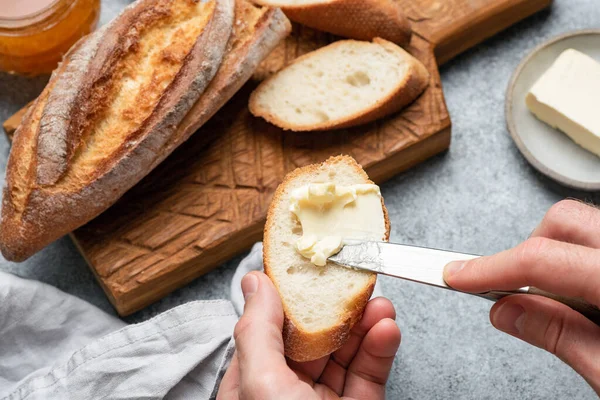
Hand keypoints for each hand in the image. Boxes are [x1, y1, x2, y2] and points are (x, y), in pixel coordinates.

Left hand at [217, 271, 400, 399]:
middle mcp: (286, 390)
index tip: (314, 268)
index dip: (293, 296)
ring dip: (365, 326)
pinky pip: (369, 376)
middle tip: (358, 281)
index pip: (272, 326)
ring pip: (346, 353)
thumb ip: (257, 331)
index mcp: (253, 381)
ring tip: (381, 304)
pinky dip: (380, 351)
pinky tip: (387, 330)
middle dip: (338, 309)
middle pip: (314, 336)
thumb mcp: (261, 386)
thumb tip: (255, 280)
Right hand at [443, 199, 599, 393]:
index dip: (489, 268)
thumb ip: (561, 336)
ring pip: (581, 225)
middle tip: (519, 294)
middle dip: (529, 252)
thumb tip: (507, 311)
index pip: (542, 260)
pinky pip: (595, 240)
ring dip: (555, 256)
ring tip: (561, 303)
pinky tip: (585, 298)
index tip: (455, 276)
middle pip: (563, 221)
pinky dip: (577, 261)